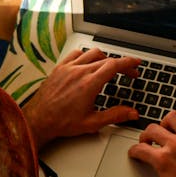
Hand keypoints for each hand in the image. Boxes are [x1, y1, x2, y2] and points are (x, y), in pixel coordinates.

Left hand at [22, 47, 140, 150]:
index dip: (129, 63)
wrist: (38, 119)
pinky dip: (86, 55)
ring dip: (105, 58)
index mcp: (89, 84)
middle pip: (106, 59)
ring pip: (92, 53)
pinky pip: (76, 53)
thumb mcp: (92, 122)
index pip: (114, 65)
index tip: (136, 64)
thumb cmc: (61, 122)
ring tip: (110, 68)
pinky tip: (88, 62)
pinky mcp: (59, 68)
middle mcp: (79, 72)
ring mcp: (68, 68)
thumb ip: (115, 115)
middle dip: (121, 65)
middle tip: (128, 74)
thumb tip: (132, 113)